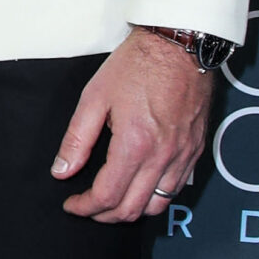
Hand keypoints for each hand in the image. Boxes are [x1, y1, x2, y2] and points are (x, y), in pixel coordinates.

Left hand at [52, 30, 216, 222]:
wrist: (179, 44)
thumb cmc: (138, 64)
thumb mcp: (95, 97)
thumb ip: (77, 139)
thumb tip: (62, 171)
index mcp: (135, 145)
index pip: (107, 196)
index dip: (84, 207)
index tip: (72, 204)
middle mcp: (162, 156)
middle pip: (132, 209)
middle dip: (104, 215)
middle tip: (88, 206)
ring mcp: (182, 155)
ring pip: (157, 205)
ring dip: (131, 210)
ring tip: (112, 200)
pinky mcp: (195, 149)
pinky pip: (177, 188)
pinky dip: (156, 197)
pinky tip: (140, 186)